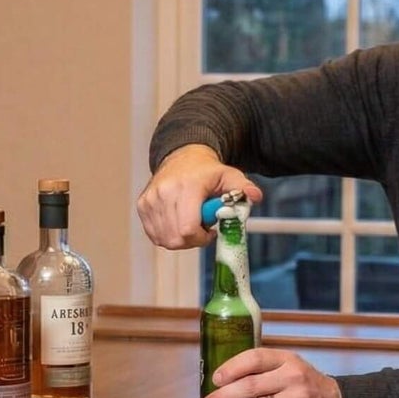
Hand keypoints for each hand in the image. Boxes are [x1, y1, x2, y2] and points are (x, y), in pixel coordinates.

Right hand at [137, 144, 263, 249]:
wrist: (181, 157)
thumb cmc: (206, 171)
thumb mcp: (229, 176)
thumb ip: (242, 189)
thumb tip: (255, 196)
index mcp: (187, 186)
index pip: (188, 229)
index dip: (200, 237)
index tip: (209, 231)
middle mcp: (164, 192)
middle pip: (176, 239)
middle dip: (192, 239)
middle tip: (201, 227)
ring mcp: (150, 200)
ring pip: (165, 239)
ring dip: (180, 238)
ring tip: (189, 221)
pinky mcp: (142, 206)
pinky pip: (154, 235)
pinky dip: (167, 234)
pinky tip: (177, 221)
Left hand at [201, 348, 343, 397]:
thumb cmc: (306, 386)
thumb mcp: (289, 368)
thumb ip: (263, 370)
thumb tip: (222, 382)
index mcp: (286, 359)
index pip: (254, 357)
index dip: (231, 368)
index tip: (214, 379)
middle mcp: (293, 377)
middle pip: (250, 386)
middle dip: (223, 397)